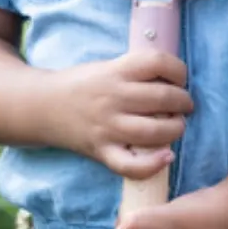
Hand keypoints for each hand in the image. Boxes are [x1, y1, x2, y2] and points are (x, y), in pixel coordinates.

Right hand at [57, 51, 192, 178]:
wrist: (43, 107)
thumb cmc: (82, 86)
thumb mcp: (107, 67)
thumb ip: (135, 72)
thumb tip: (173, 81)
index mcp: (116, 71)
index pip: (159, 62)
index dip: (179, 71)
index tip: (180, 79)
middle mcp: (113, 98)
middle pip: (164, 98)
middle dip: (184, 102)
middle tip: (184, 106)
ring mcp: (108, 127)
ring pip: (155, 131)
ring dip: (176, 129)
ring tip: (176, 126)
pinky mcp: (102, 151)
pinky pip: (131, 165)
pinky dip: (153, 164)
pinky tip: (166, 157)